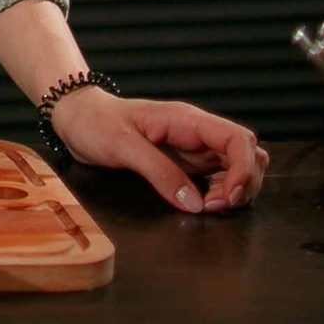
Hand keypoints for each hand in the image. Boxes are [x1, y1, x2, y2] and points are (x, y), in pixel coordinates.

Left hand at [50, 88, 268, 212]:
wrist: (76, 117)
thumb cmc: (95, 122)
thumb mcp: (123, 146)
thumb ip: (159, 172)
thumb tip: (194, 204)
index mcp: (188, 121)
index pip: (238, 139)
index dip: (243, 169)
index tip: (226, 196)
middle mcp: (197, 133)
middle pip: (248, 155)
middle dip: (242, 184)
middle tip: (213, 207)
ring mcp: (194, 148)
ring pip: (237, 167)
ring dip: (234, 190)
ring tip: (207, 207)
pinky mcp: (186, 163)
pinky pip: (218, 177)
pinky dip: (220, 193)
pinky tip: (200, 204)